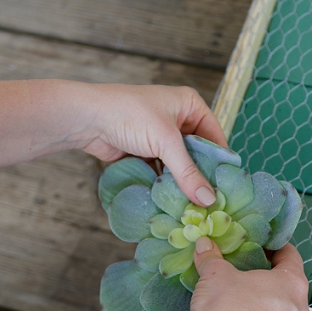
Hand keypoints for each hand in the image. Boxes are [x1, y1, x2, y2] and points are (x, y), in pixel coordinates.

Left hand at [79, 84, 226, 206]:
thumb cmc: (129, 115)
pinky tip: (169, 201)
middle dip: (199, 175)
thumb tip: (208, 199)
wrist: (87, 118)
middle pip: (196, 152)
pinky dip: (164, 183)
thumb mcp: (165, 142)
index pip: (214, 135)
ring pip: (178, 163)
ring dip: (180, 182)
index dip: (219, 161)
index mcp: (189, 104)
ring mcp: (160, 135)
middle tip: (208, 201)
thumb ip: (188, 172)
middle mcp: (177, 118)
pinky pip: (161, 170)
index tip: (225, 187)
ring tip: (190, 206)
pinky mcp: (144, 150)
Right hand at [189, 237, 309, 310]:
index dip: (274, 245)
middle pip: (286, 281)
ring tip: (237, 288)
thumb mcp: (215, 274)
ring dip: (261, 295)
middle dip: (265, 271)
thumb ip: (211, 257)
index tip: (258, 242)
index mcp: (293, 283)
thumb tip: (204, 244)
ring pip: (279, 304)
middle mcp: (298, 308)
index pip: (290, 255)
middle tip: (244, 263)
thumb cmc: (227, 310)